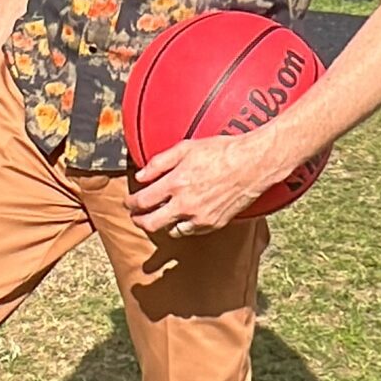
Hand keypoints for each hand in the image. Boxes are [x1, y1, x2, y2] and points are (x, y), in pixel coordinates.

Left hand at [128, 132, 275, 235]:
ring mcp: (200, 217)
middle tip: (136, 217)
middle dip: (139, 221)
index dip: (131, 204)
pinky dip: (182, 227)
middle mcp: (186, 204)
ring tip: (159, 217)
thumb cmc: (221, 152)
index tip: (128, 203)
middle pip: (151, 223)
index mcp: (176, 183)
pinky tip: (181, 218)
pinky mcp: (214, 224)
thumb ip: (159, 163)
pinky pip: (190, 232)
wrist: (252, 164)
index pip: (142, 202)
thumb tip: (140, 176)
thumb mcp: (186, 148)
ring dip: (162, 225)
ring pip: (171, 231)